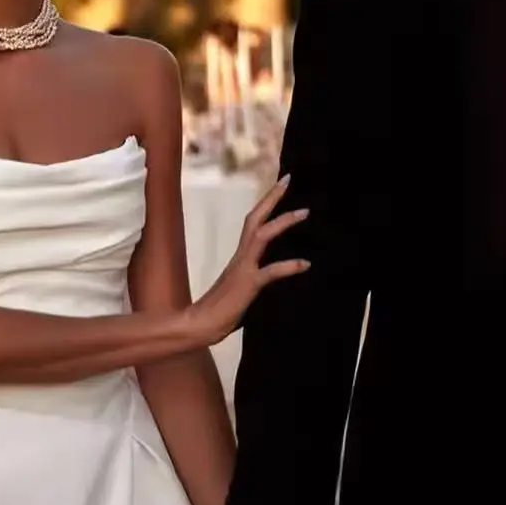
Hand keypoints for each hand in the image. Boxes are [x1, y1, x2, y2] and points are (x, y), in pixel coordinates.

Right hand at [190, 175, 308, 344]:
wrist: (200, 325)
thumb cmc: (219, 311)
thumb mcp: (242, 289)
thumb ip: (255, 278)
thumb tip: (272, 277)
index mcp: (240, 257)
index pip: (252, 223)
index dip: (266, 203)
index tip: (281, 185)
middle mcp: (241, 257)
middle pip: (255, 220)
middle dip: (271, 199)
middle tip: (287, 179)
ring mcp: (244, 269)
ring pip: (262, 237)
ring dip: (283, 222)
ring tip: (304, 212)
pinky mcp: (248, 285)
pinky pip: (270, 272)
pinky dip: (288, 266)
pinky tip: (305, 264)